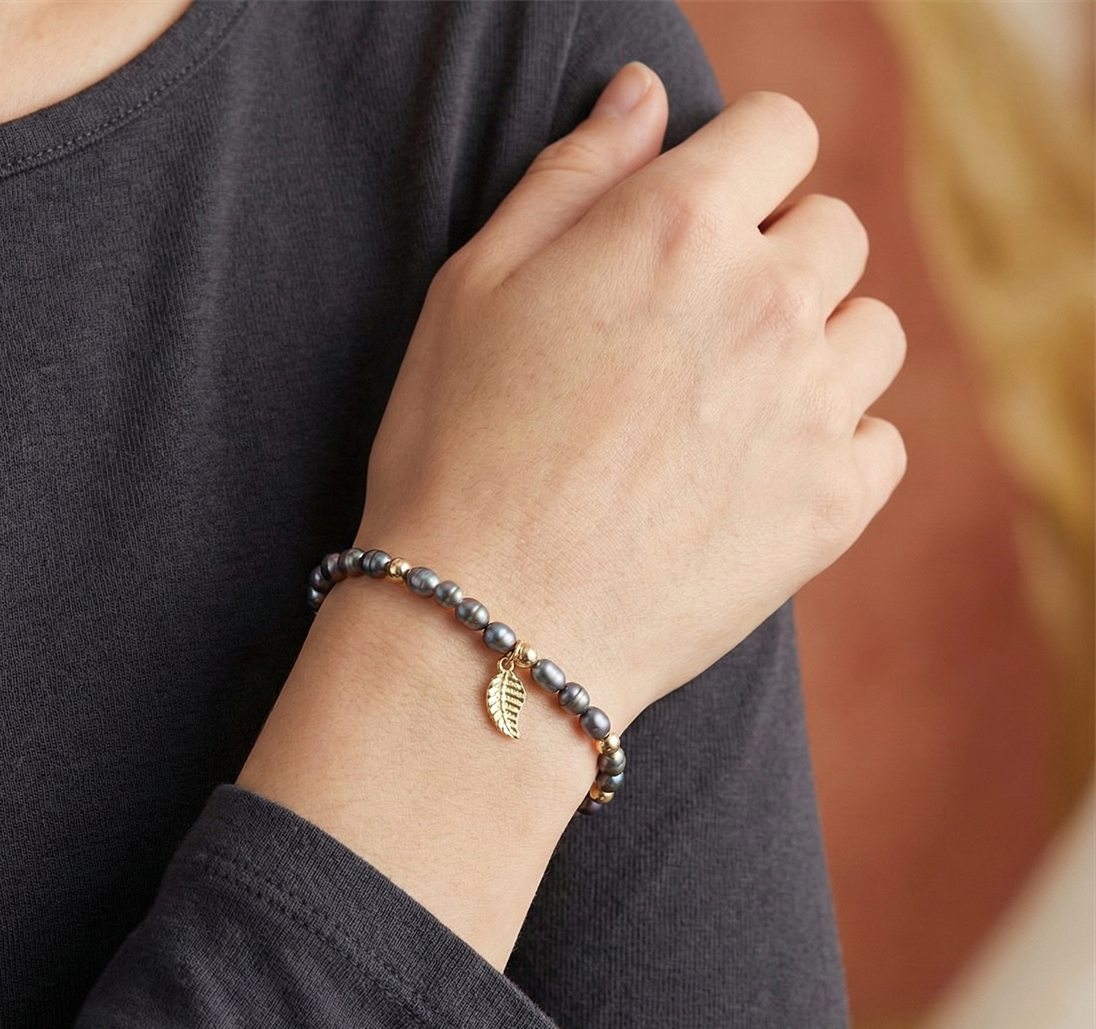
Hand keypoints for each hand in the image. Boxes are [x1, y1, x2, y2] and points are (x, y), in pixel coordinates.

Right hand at [356, 64, 905, 728]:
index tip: (708, 217)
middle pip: (834, 230)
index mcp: (676, 229)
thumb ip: (571, 176)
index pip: (778, 131)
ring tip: (734, 407)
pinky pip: (880, 437)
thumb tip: (644, 94)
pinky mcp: (834, 504)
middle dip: (778, 259)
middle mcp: (766, 302)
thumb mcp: (474, 290)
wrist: (488, 627)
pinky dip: (836, 443)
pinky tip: (761, 472)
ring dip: (817, 347)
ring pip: (872, 331)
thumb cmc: (456, 455)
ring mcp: (812, 406)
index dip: (743, 165)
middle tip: (699, 333)